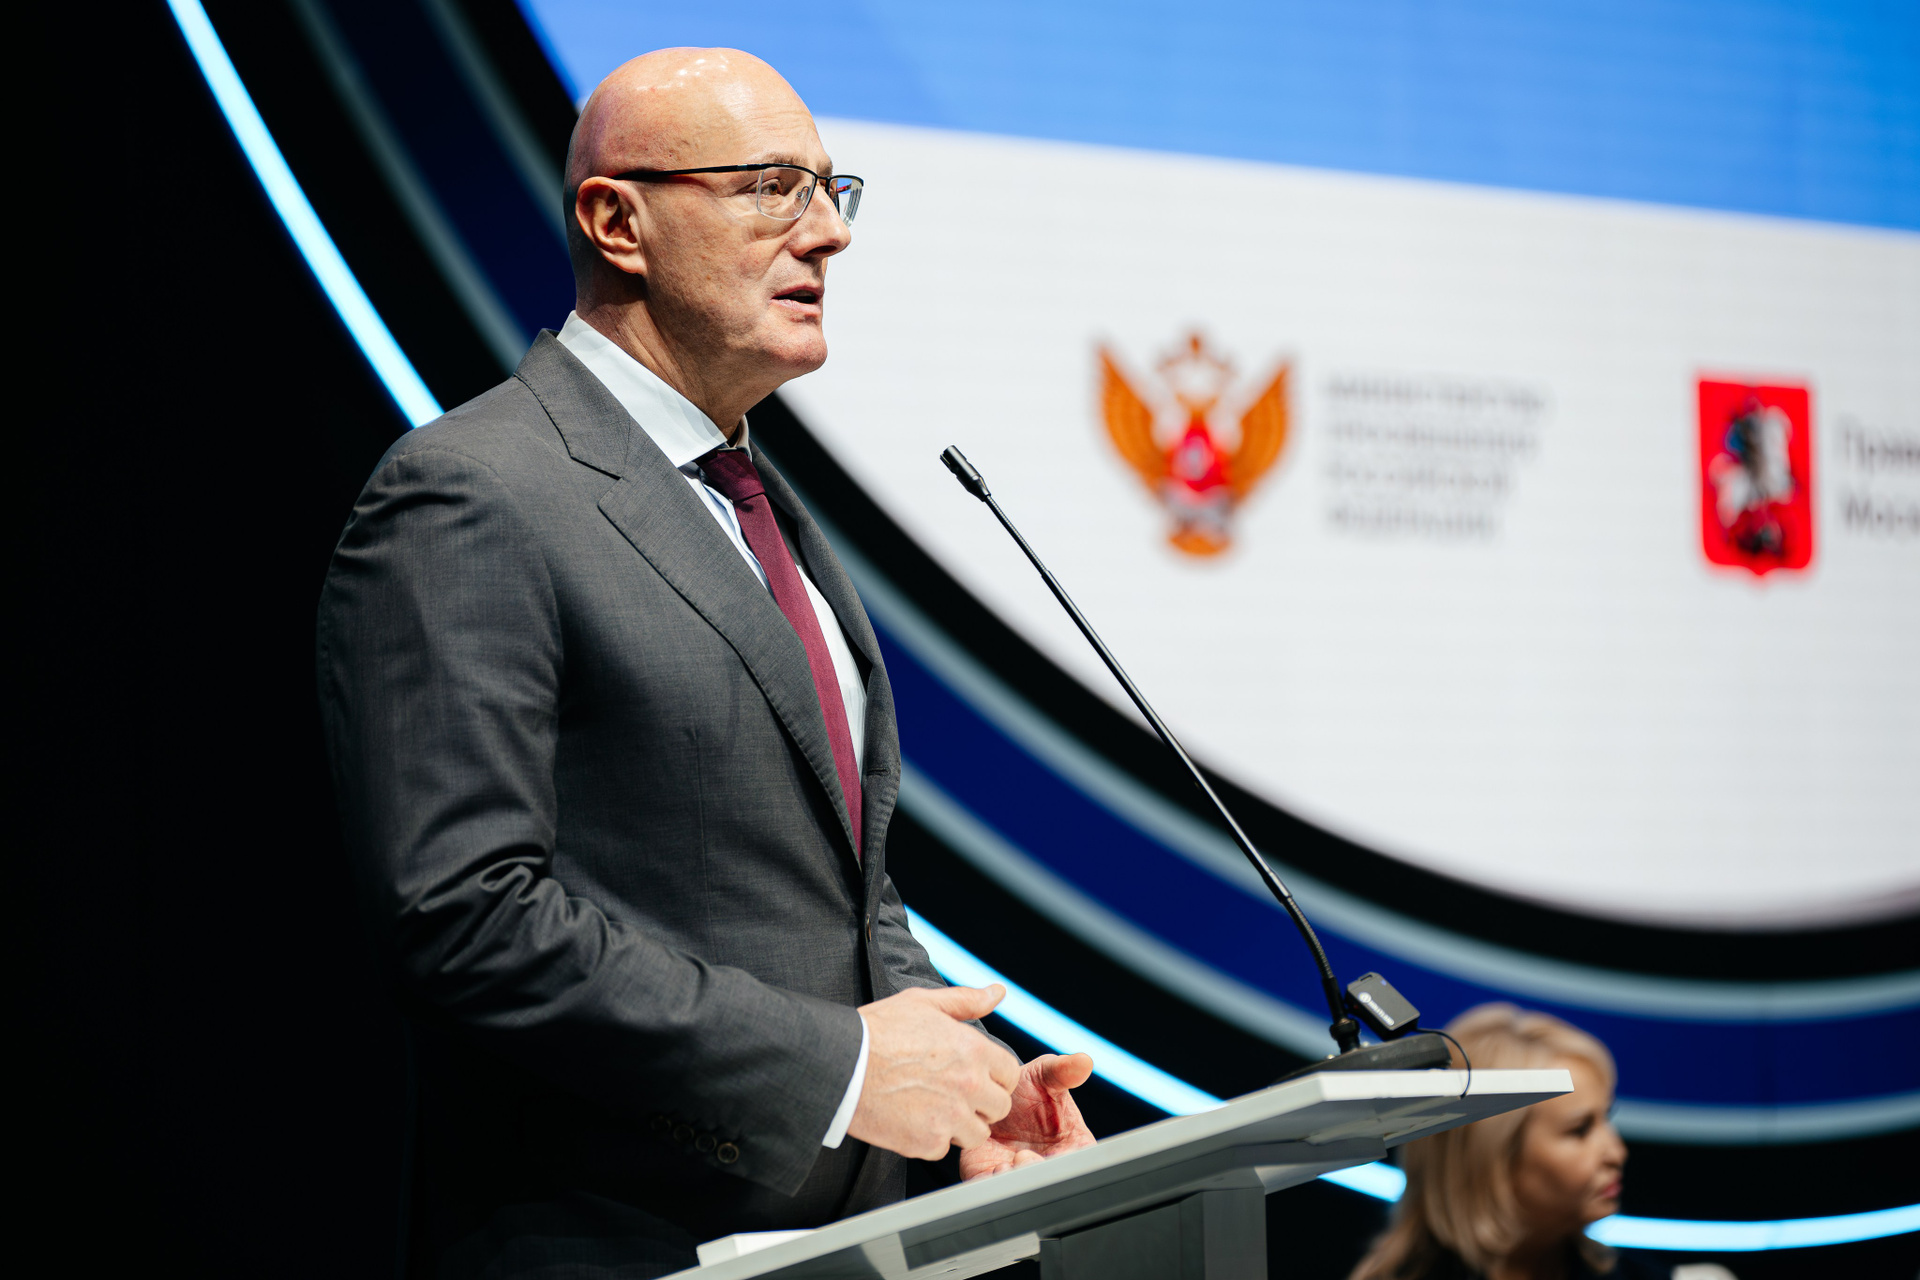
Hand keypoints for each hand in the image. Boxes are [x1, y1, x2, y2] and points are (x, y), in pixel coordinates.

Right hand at [848, 985, 1021, 1159]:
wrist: (840, 1065)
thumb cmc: (877, 1031)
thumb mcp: (923, 1003)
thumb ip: (966, 1000)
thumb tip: (997, 992)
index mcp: (973, 1050)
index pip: (1010, 1075)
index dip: (993, 1077)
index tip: (974, 1077)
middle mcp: (969, 1084)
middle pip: (1000, 1108)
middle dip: (981, 1104)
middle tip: (953, 1095)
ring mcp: (950, 1116)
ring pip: (977, 1134)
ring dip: (959, 1125)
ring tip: (932, 1109)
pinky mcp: (928, 1142)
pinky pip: (944, 1149)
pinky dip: (930, 1139)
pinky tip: (911, 1119)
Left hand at [958, 1053, 1096, 1179]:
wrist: (988, 1094)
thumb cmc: (1026, 1088)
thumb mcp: (1045, 1075)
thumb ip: (1063, 1070)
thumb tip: (1083, 1061)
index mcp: (1073, 1147)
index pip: (1079, 1164)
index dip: (1068, 1164)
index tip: (1056, 1154)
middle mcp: (1049, 1166)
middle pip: (1052, 1184)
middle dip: (1038, 1174)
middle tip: (1024, 1156)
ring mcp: (1020, 1176)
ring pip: (1024, 1192)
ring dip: (1016, 1181)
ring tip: (1005, 1164)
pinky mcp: (992, 1180)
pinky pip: (995, 1193)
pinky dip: (995, 1185)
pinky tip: (994, 1167)